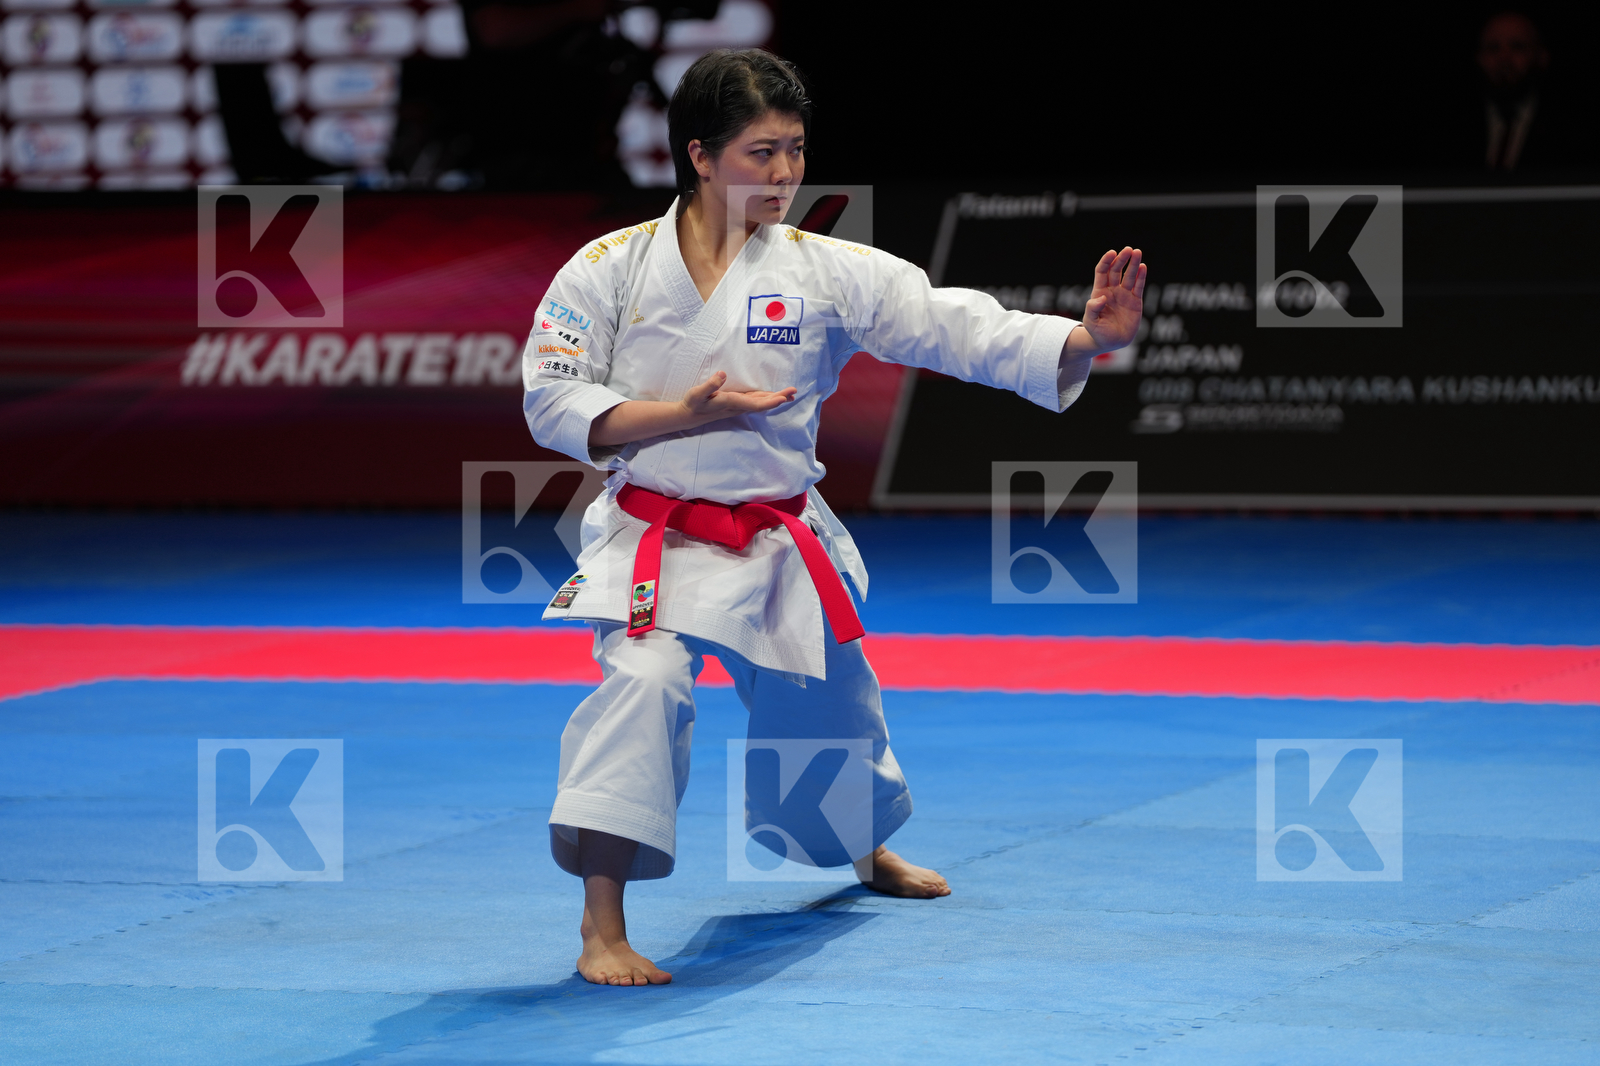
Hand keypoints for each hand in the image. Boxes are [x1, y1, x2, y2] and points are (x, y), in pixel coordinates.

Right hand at [679, 371, 796, 422]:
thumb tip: (722, 374)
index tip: (782, 398)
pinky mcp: (736, 403)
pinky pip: (755, 401)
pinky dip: (767, 398)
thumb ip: (710, 385)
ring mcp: (737, 405)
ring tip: (790, 393)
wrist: (688, 416)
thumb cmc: (693, 403)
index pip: (753, 404)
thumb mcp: (697, 394)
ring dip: (775, 398)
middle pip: (761, 404)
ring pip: (760, 403)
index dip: (768, 402)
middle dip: (778, 398)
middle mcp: (737, 406)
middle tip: (794, 391)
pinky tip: (774, 396)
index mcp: (730, 403)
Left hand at [1080, 246, 1146, 352]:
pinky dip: (1141, 276)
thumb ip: (1092, 309)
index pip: (1102, 272)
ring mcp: (1124, 295)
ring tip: (1137, 252)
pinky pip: (1138, 286)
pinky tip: (1143, 267)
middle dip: (1122, 259)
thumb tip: (1101, 297)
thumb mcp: (1091, 322)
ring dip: (1133, 264)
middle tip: (1129, 250)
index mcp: (1099, 293)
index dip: (1106, 261)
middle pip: (1116, 270)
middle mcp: (1112, 291)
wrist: (1112, 343)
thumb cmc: (1097, 333)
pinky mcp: (1135, 301)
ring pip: (1129, 276)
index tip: (1112, 253)